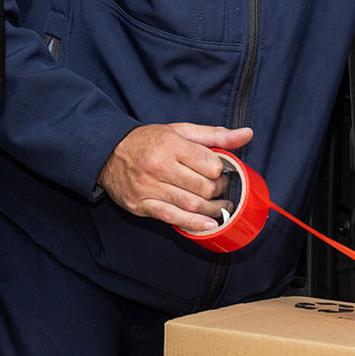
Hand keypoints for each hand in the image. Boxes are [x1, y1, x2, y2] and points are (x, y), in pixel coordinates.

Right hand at [97, 123, 252, 231]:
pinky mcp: (141, 205)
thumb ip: (215, 135)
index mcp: (170, 144)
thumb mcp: (180, 131)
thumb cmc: (148, 141)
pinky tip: (208, 224)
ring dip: (213, 210)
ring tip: (221, 208)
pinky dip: (193, 224)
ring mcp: (148, 188)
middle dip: (219, 191)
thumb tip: (247, 134)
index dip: (221, 171)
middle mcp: (158, 166)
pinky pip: (172, 217)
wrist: (108, 152)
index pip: (210, 165)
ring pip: (191, 205)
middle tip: (221, 190)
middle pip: (203, 187)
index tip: (220, 172)